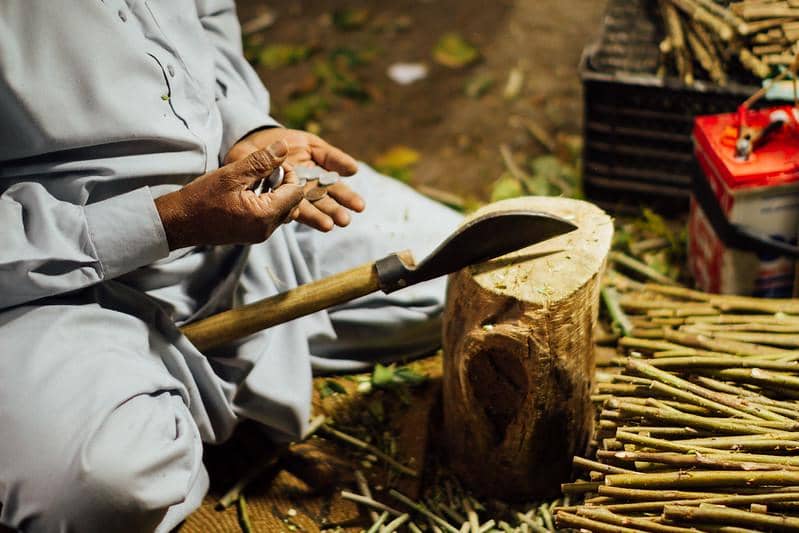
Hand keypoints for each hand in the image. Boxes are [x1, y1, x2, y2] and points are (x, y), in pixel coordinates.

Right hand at [155, 141, 303, 249]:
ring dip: (276, 193)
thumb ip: (261, 161)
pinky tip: (249, 191)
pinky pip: (270, 217)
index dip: (289, 173)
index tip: (272, 163)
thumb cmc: (201, 198)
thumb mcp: (232, 174)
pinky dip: (267, 202)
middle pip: (293, 203)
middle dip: (284, 183)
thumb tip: (284, 147)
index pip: (296, 192)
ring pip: (283, 210)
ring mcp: (260, 235)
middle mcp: (266, 230)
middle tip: (264, 170)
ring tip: (255, 179)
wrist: (178, 222)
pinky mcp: (252, 235)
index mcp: (264, 216)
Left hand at [225, 128, 363, 231]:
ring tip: (329, 225)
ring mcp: (289, 196)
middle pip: (323, 202)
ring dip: (317, 217)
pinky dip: (291, 213)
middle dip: (334, 211)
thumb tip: (355, 169)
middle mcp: (305, 190)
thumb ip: (332, 157)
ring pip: (306, 208)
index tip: (359, 207)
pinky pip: (283, 207)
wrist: (252, 143)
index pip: (335, 188)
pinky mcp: (272, 201)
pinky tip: (295, 217)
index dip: (347, 197)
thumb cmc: (285, 143)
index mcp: (317, 177)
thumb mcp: (311, 145)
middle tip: (345, 220)